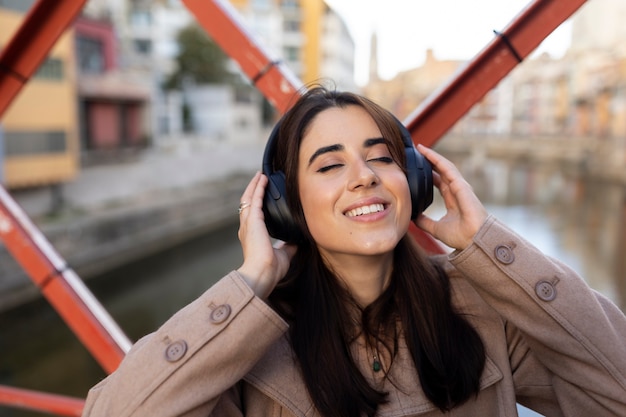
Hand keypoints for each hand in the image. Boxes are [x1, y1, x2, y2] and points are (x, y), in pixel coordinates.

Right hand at [236, 172, 296, 298]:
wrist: (262, 274)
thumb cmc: (270, 270)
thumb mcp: (283, 255)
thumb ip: (287, 246)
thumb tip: (296, 241)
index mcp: (252, 236)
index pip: (253, 215)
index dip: (256, 203)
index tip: (262, 194)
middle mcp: (247, 228)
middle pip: (247, 203)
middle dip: (253, 190)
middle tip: (259, 178)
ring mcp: (248, 224)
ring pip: (248, 198)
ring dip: (254, 185)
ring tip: (260, 175)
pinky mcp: (253, 221)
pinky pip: (255, 199)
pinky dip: (258, 188)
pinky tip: (263, 179)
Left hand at [415, 145, 487, 250]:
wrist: (474, 240)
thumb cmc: (461, 237)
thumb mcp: (436, 229)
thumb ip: (425, 222)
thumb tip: (412, 218)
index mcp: (453, 200)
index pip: (439, 182)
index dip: (429, 174)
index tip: (417, 169)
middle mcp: (457, 191)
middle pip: (441, 171)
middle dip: (430, 162)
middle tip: (416, 153)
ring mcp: (460, 187)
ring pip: (444, 166)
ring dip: (432, 156)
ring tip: (420, 148)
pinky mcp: (461, 185)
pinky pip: (447, 168)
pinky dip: (437, 159)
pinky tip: (427, 152)